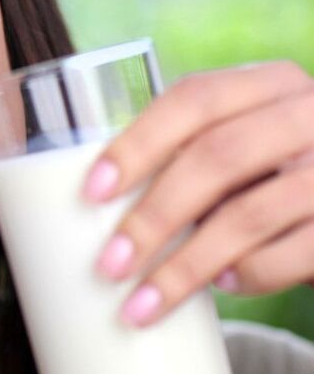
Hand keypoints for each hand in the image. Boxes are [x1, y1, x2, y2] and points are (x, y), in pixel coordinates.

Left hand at [81, 60, 313, 326]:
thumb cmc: (274, 171)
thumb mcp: (242, 143)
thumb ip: (189, 153)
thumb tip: (101, 202)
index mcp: (267, 84)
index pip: (193, 99)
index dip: (137, 143)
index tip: (92, 191)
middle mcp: (307, 115)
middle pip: (216, 157)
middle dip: (153, 216)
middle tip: (110, 264)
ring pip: (248, 215)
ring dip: (185, 266)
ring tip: (142, 300)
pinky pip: (292, 255)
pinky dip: (248, 275)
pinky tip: (222, 284)